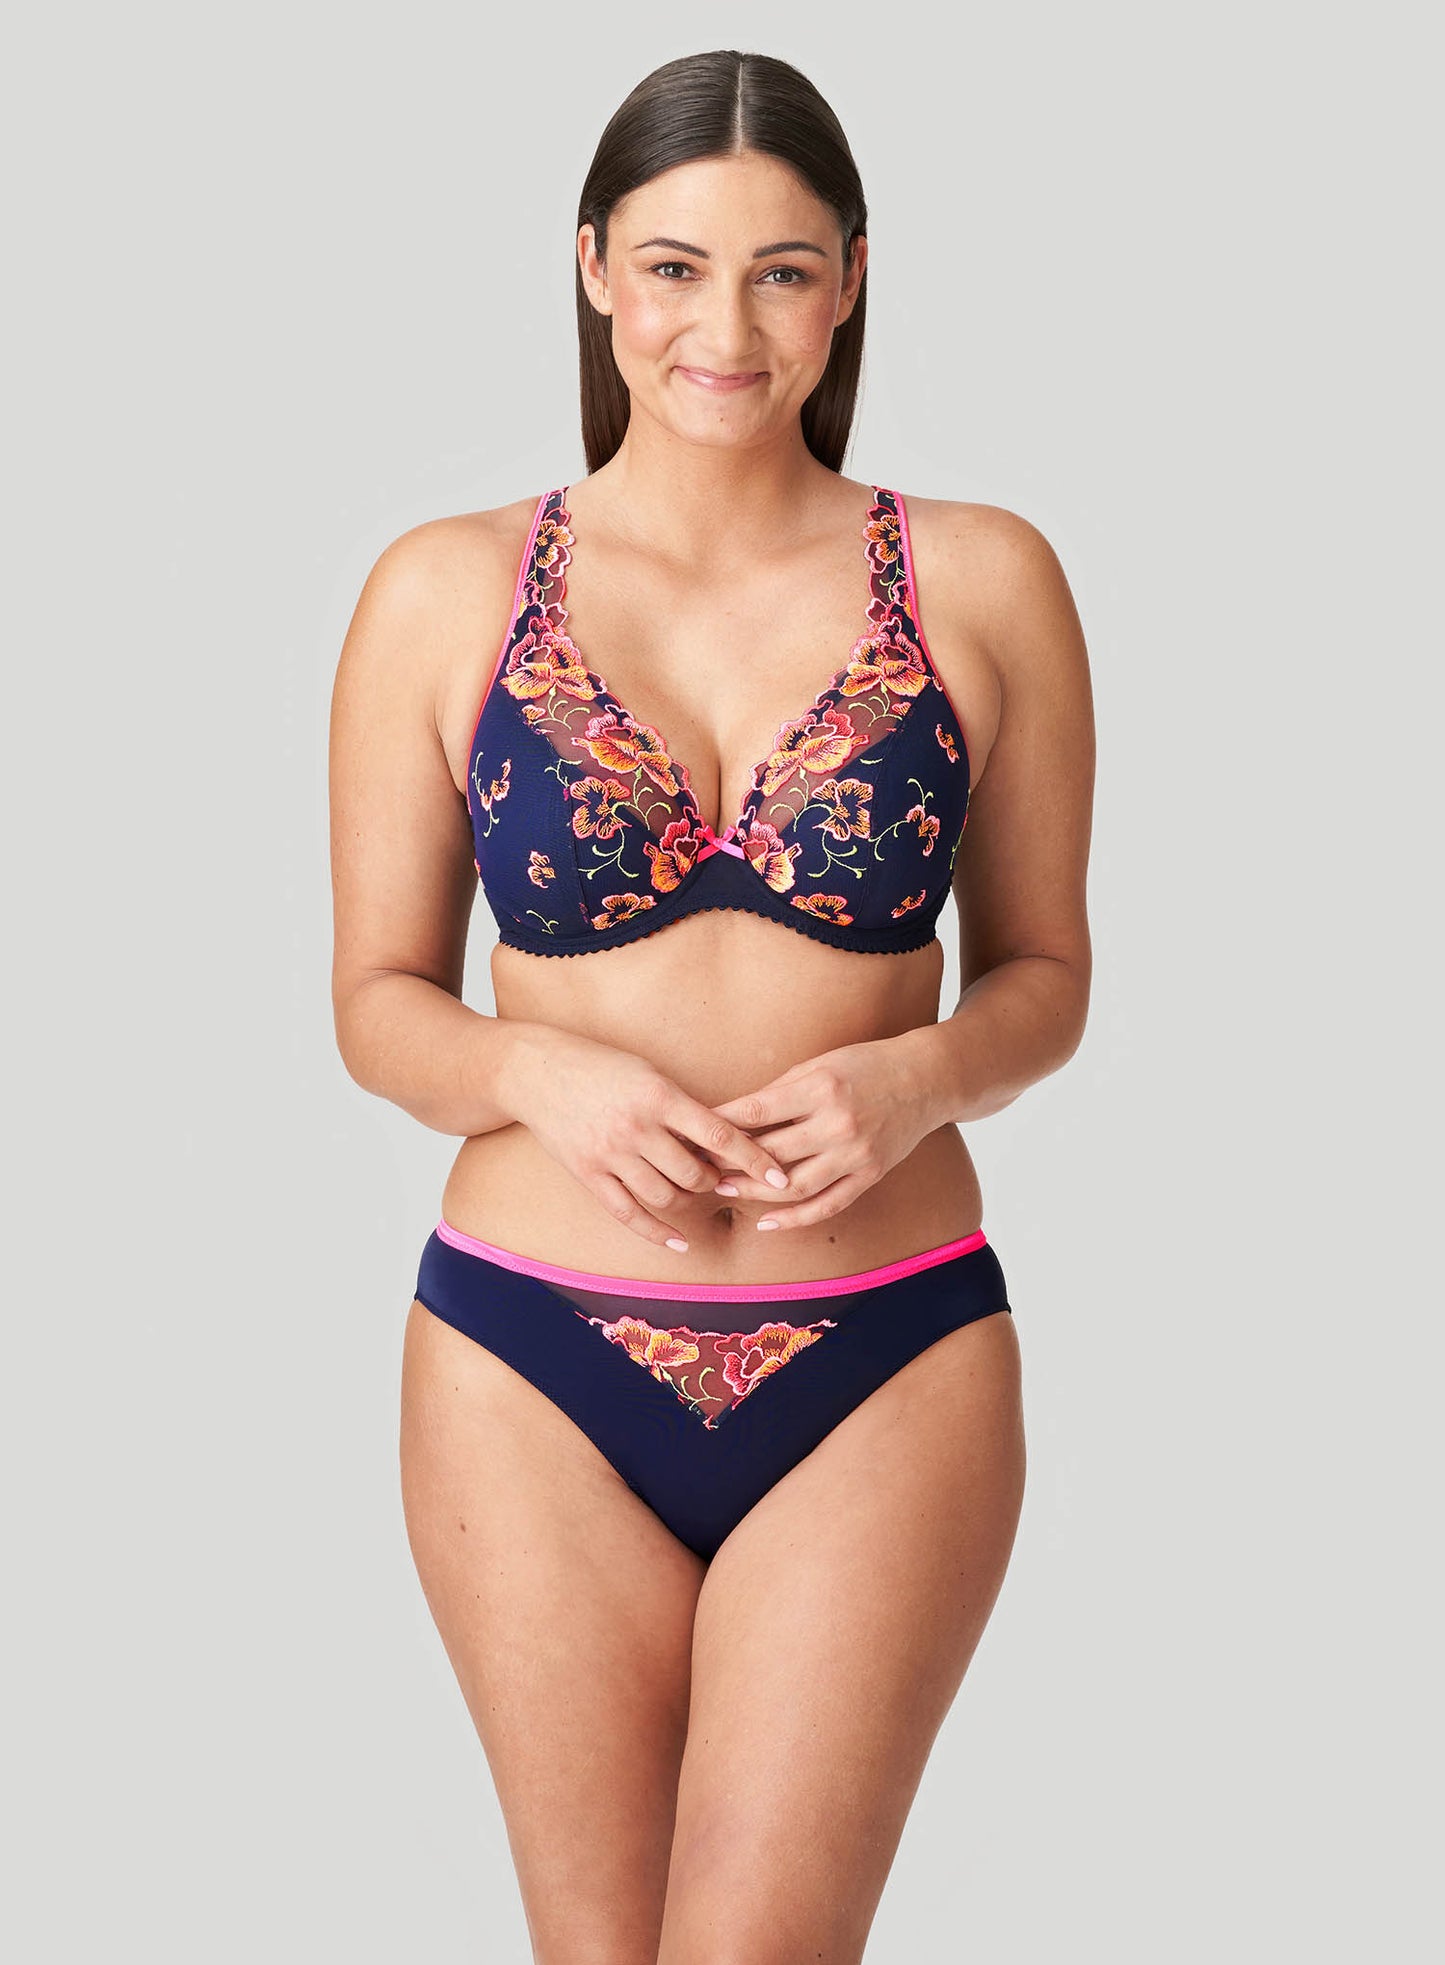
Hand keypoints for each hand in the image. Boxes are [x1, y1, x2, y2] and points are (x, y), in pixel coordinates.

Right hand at [501, 1026, 791, 1251]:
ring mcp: (610, 1154)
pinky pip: (629, 1214)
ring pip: (666, 1195)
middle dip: (716, 1179)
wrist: (536, 1071)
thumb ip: (683, 1106)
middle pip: (695, 1173)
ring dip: (689, 1198)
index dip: (755, 1158)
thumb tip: (727, 1136)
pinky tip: (680, 1241)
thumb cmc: (600, 1066)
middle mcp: (636, 1128)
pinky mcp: (588, 1174)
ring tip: (695, 1188)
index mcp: (659, 1096)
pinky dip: (658, 1232)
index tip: (781, 1177)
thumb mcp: (648, 1073)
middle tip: (723, 1176)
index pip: (719, 1135)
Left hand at [707, 1037, 938, 1229]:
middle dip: (729, 1162)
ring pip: (794, 1187)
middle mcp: (838, 1124)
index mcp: (820, 1089)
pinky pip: (827, 1205)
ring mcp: (856, 1155)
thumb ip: (780, 1092)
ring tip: (725, 1190)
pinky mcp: (870, 1175)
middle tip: (697, 1167)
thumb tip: (732, 1117)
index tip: (693, 1134)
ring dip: (755, 1193)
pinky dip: (795, 1218)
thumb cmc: (866, 1065)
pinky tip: (767, 1222)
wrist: (927, 1079)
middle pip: (771, 1154)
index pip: (757, 1113)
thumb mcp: (820, 1064)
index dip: (720, 1127)